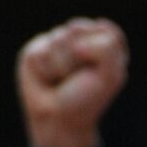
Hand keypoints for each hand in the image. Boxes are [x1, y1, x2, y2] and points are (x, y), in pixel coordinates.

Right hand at [16, 17, 128, 146]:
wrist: (58, 119)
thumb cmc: (86, 99)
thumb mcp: (110, 76)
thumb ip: (107, 48)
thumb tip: (76, 40)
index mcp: (104, 45)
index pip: (106, 30)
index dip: (100, 49)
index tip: (99, 70)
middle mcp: (81, 40)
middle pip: (80, 27)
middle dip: (80, 56)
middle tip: (79, 76)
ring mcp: (57, 43)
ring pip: (59, 37)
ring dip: (63, 65)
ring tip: (62, 80)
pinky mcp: (36, 50)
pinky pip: (41, 50)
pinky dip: (46, 69)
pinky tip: (47, 79)